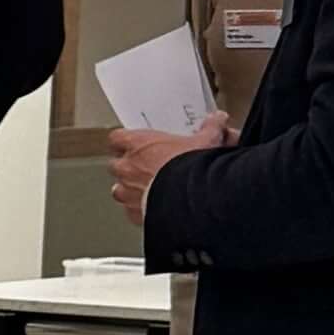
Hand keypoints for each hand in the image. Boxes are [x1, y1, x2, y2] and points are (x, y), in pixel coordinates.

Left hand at [108, 111, 229, 222]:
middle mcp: (127, 168)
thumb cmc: (191, 170)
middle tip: (146, 167)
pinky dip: (139, 209)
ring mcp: (127, 192)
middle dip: (128, 166)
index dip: (124, 141)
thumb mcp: (207, 142)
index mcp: (138, 145)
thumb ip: (210, 129)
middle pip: (116, 164)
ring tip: (147, 189)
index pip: (117, 138)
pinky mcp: (133, 214)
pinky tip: (153, 208)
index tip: (133, 143)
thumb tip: (217, 120)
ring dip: (130, 189)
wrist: (191, 201)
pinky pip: (130, 211)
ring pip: (118, 189)